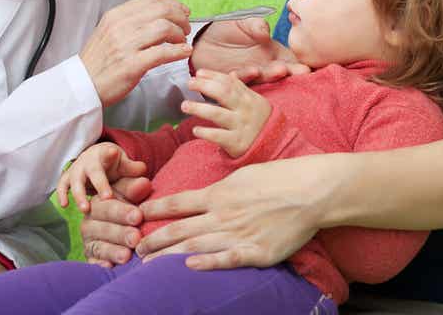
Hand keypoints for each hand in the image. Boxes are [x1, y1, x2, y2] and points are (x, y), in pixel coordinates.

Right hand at [56, 143, 146, 213]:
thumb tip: (143, 169)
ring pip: (75, 180)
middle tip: (108, 197)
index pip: (107, 153)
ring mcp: (76, 170)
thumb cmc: (111, 163)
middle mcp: (88, 161)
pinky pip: (62, 186)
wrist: (94, 157)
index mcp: (104, 155)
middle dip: (99, 184)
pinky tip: (64, 205)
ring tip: (85, 209)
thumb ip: (133, 168)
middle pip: (93, 171)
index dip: (109, 154)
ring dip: (80, 195)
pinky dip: (62, 194)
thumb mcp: (123, 163)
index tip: (112, 153)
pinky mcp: (67, 179)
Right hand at [80, 176, 151, 266]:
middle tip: (136, 237)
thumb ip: (134, 188)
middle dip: (120, 233)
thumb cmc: (127, 204)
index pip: (108, 207)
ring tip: (127, 256)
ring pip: (99, 246)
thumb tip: (144, 182)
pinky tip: (111, 267)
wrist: (121, 224)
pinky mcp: (90, 257)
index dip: (123, 211)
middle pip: (103, 228)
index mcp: (98, 203)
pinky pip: (94, 262)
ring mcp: (89, 241)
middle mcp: (89, 222)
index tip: (139, 215)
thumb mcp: (129, 193)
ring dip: (113, 251)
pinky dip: (101, 265)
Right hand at [81, 0, 191, 106]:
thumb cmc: (98, 62)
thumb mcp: (108, 32)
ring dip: (180, 34)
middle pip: (162, 10)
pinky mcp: (132, 65)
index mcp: (115, 16)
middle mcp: (120, 27)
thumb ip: (130, 21)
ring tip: (182, 41)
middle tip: (185, 27)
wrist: (81, 86)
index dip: (172, 4)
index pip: (151, 0)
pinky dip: (178, 51)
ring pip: (164, 28)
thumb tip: (158, 15)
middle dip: (180, 17)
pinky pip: (162, 53)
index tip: (182, 11)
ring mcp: (125, 46)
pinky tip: (184, 52)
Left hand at [134, 157, 325, 269]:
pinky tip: (188, 268)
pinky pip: (227, 259)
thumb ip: (221, 188)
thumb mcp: (243, 176)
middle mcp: (223, 214)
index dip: (155, 210)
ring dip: (169, 256)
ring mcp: (238, 234)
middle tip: (132, 248)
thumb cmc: (279, 178)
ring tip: (148, 265)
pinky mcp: (256, 252)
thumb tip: (204, 196)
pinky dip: (207, 264)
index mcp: (219, 193)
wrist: (310, 191)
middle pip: (180, 229)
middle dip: (153, 239)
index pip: (178, 203)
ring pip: (195, 246)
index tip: (137, 216)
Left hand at [181, 69, 270, 157]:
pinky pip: (218, 136)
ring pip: (217, 114)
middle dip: (204, 86)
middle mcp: (244, 110)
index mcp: (248, 97)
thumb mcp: (254, 102)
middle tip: (189, 84)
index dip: (212, 76)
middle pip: (222, 93)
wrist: (274, 146)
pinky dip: (205, 132)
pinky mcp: (236, 143)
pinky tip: (195, 130)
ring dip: (198, 108)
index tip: (198, 73)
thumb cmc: (259, 121)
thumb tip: (230, 74)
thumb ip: (241, 89)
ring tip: (184, 105)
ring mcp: (240, 126)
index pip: (228, 82)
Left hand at [190, 18, 309, 82]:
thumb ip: (254, 25)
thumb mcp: (242, 22)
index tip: (306, 67)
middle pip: (280, 71)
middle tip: (290, 69)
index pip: (290, 59)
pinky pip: (239, 80)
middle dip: (287, 72)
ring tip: (274, 69)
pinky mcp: (233, 81)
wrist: (202, 41)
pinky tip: (245, 72)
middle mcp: (264, 66)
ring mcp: (249, 75)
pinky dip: (243, 77)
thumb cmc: (227, 29)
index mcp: (272, 52)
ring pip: (261, 77)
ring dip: (268, 74)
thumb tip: (265, 30)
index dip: (298, 64)